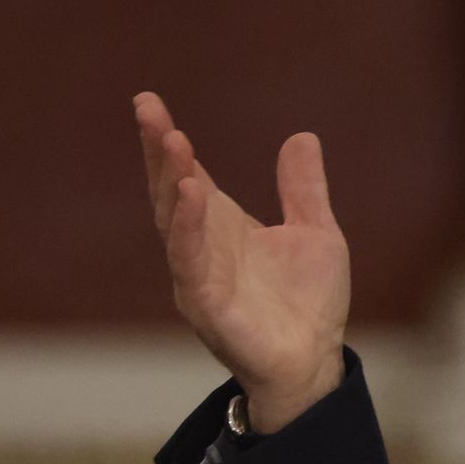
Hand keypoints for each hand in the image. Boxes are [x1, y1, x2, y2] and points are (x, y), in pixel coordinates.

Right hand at [134, 92, 349, 432]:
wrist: (314, 361)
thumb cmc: (310, 304)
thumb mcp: (315, 234)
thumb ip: (303, 189)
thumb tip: (302, 137)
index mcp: (222, 227)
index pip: (188, 176)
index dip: (168, 142)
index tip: (149, 102)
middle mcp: (202, 247)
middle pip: (171, 191)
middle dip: (159, 152)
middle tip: (148, 110)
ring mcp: (199, 276)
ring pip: (174, 222)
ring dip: (172, 181)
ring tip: (172, 140)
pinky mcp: (206, 305)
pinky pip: (190, 262)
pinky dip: (188, 227)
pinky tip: (191, 193)